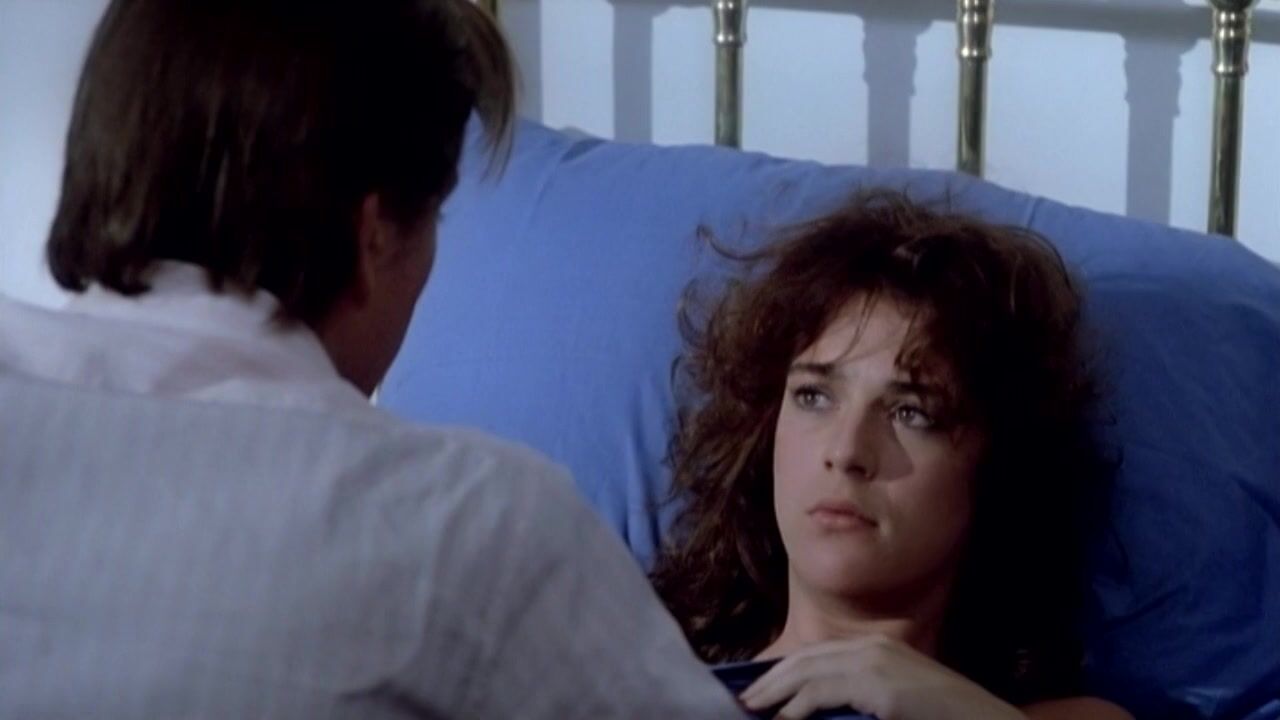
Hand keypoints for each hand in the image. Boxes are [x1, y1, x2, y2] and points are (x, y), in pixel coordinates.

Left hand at [740, 635, 1026, 719]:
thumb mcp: (895, 703)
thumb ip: (861, 700)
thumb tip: (820, 710)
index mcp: (880, 649)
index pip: (818, 655)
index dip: (785, 671)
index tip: (761, 690)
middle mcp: (875, 648)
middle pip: (806, 659)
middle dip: (771, 680)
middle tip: (744, 701)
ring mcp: (879, 664)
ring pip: (808, 673)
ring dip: (774, 693)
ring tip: (752, 709)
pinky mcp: (882, 687)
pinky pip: (822, 693)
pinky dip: (795, 708)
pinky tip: (782, 719)